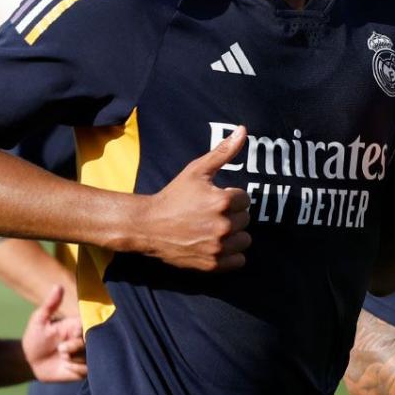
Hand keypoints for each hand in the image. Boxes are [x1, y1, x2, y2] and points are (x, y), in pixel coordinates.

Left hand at [22, 285, 86, 382]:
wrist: (30, 362)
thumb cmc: (34, 338)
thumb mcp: (39, 320)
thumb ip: (50, 304)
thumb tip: (58, 285)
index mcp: (77, 325)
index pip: (91, 324)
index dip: (85, 328)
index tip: (74, 331)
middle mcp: (84, 339)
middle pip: (93, 341)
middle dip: (77, 346)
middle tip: (61, 350)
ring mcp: (85, 355)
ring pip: (91, 355)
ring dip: (75, 358)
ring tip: (61, 358)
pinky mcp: (83, 370)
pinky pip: (87, 369)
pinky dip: (75, 369)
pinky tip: (65, 367)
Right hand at [139, 126, 251, 270]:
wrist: (148, 226)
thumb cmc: (173, 196)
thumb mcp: (196, 170)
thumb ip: (223, 152)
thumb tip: (243, 130)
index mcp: (223, 201)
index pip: (245, 199)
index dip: (231, 198)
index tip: (214, 199)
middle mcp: (223, 226)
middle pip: (245, 219)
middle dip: (232, 215)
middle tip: (211, 214)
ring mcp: (218, 247)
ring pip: (245, 240)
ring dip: (235, 235)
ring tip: (215, 229)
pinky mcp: (213, 264)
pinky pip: (239, 260)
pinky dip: (231, 254)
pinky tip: (217, 244)